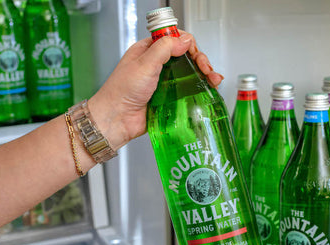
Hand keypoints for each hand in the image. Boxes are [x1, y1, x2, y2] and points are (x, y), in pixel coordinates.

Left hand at [88, 32, 223, 150]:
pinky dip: (200, 88)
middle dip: (200, 59)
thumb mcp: (144, 63)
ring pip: (190, 73)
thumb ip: (165, 48)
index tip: (194, 53)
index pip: (175, 40)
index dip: (188, 44)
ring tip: (212, 79)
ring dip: (204, 74)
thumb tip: (185, 39)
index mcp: (148, 51)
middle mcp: (157, 65)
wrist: (116, 120)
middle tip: (205, 68)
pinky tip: (209, 88)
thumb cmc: (122, 91)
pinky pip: (188, 90)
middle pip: (186, 56)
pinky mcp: (169, 98)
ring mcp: (164, 82)